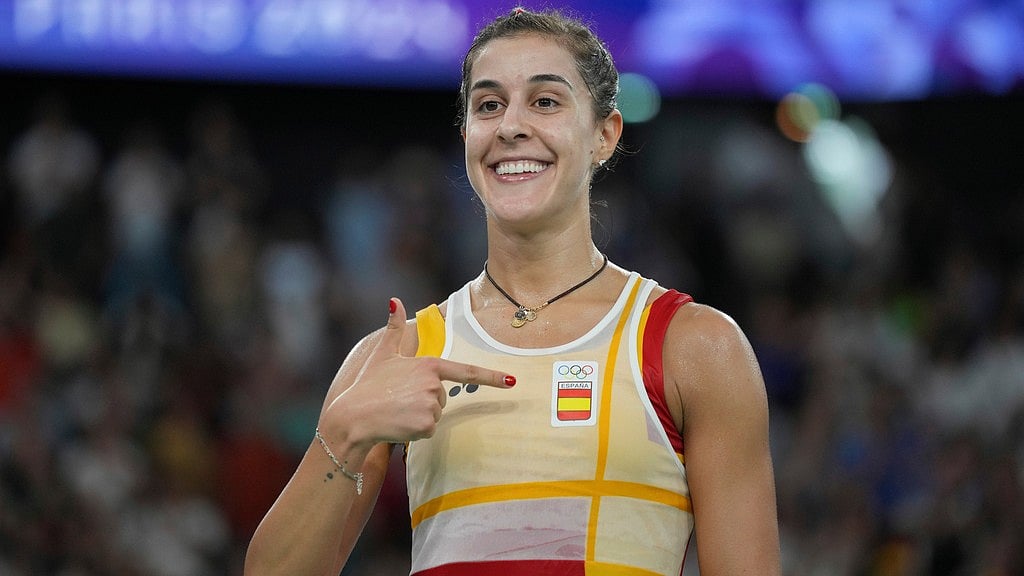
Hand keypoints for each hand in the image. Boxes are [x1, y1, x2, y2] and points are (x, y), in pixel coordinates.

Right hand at [321, 298, 514, 446]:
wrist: (352, 417)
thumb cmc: (367, 385)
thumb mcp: (382, 354)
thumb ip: (393, 329)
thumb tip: (394, 300)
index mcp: (429, 364)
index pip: (467, 371)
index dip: (492, 377)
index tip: (513, 381)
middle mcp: (434, 384)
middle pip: (442, 397)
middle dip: (424, 401)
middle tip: (399, 400)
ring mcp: (432, 404)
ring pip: (436, 414)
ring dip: (419, 416)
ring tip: (397, 411)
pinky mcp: (427, 424)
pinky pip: (429, 430)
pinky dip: (415, 431)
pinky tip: (399, 424)